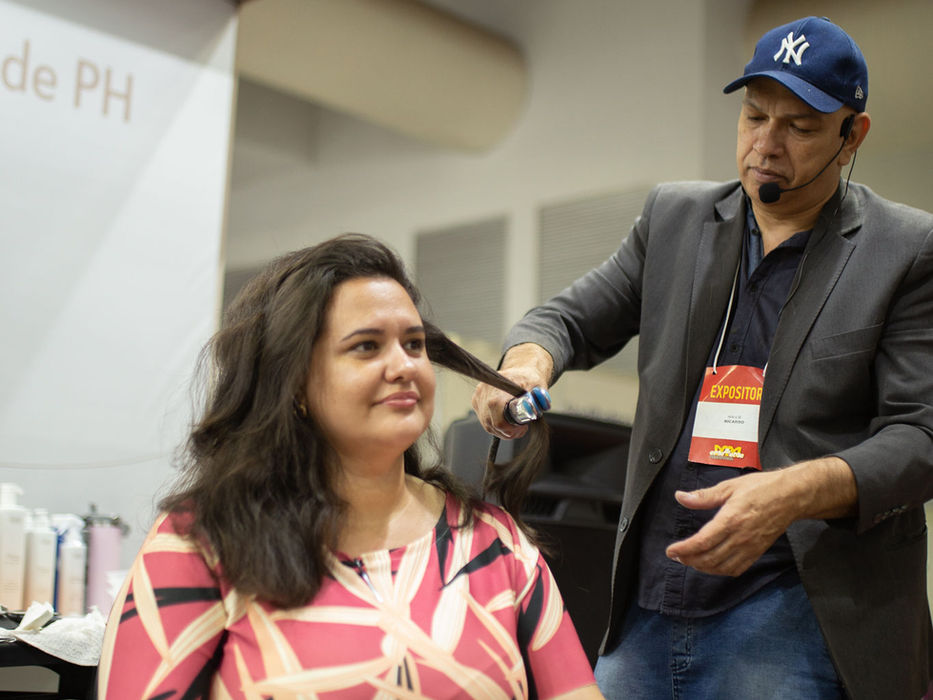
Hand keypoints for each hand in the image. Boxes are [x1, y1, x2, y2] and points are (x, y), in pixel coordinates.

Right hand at [470, 343, 552, 440]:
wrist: (520, 370)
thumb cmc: (528, 378)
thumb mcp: (537, 386)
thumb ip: (538, 398)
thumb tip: (534, 409)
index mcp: (497, 390)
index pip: (499, 421)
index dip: (511, 429)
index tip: (522, 427)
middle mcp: (484, 393)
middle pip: (492, 426)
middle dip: (509, 431)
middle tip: (522, 428)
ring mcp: (478, 398)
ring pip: (488, 426)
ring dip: (503, 429)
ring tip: (517, 425)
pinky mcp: (476, 402)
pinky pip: (485, 421)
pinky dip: (496, 425)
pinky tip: (507, 420)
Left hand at [665, 457, 855, 575]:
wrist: (791, 496)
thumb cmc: (760, 488)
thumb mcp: (729, 486)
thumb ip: (704, 496)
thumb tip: (680, 497)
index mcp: (730, 520)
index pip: (702, 542)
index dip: (684, 550)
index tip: (670, 551)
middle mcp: (740, 537)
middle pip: (709, 558)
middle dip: (689, 560)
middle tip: (677, 556)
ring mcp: (750, 547)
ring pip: (722, 567)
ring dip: (703, 568)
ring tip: (690, 560)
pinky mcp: (758, 551)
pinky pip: (737, 568)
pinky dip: (721, 571)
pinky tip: (713, 565)